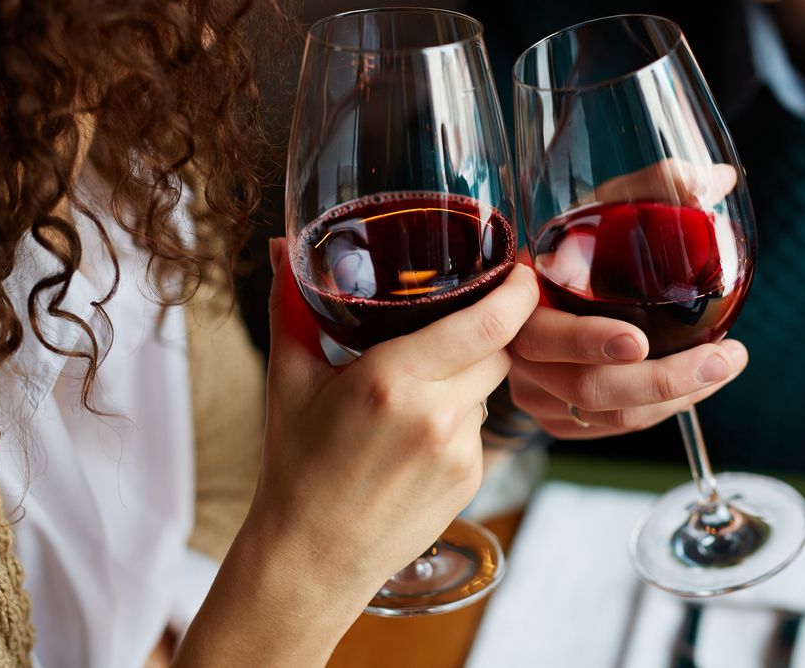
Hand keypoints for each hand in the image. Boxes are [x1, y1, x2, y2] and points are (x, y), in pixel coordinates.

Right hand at [252, 240, 539, 587]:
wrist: (310, 560)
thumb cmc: (295, 467)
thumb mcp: (289, 380)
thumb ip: (292, 305)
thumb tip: (282, 245)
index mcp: (391, 379)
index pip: (489, 323)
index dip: (518, 291)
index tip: (522, 271)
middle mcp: (435, 414)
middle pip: (499, 348)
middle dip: (487, 330)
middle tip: (457, 321)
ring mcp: (460, 452)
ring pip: (490, 387)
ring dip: (469, 375)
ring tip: (417, 391)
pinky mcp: (473, 479)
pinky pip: (481, 426)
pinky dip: (460, 417)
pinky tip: (417, 435)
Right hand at [511, 157, 747, 439]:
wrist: (533, 292)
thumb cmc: (573, 244)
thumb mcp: (600, 210)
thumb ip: (653, 188)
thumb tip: (718, 179)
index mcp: (520, 300)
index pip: (544, 334)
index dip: (588, 341)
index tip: (639, 340)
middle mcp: (520, 354)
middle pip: (588, 388)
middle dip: (663, 381)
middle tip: (720, 360)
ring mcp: (536, 393)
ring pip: (610, 417)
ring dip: (675, 399)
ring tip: (724, 366)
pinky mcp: (556, 418)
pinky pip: (612, 429)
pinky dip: (660, 411)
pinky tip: (696, 384)